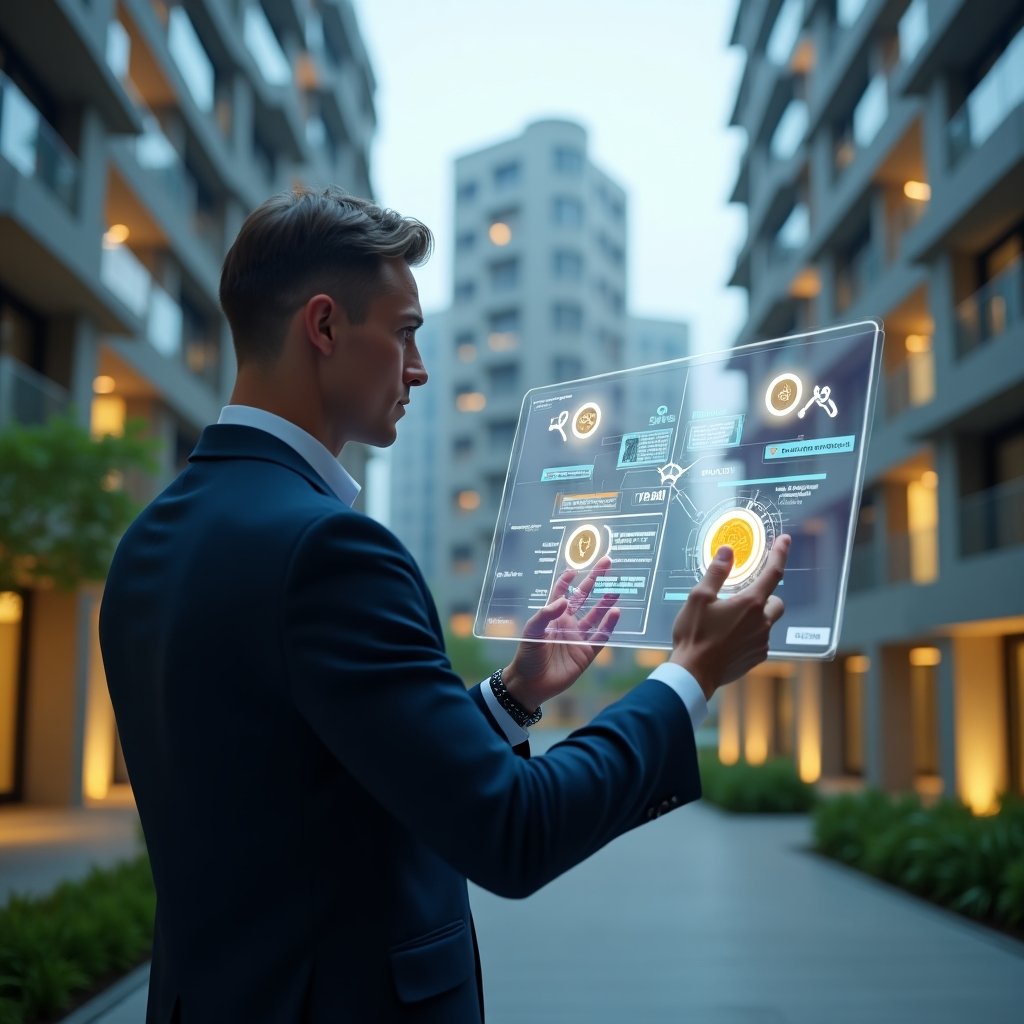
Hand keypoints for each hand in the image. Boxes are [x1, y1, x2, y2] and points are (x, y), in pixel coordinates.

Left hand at [501, 556, 620, 710]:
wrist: (531, 684)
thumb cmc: (527, 656)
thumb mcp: (531, 632)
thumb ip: (546, 615)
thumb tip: (565, 601)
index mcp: (553, 616)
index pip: (562, 592)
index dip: (568, 579)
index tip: (577, 565)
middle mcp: (567, 624)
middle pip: (584, 598)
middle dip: (595, 581)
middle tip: (607, 564)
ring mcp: (578, 638)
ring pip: (596, 615)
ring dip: (606, 602)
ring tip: (617, 588)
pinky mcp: (586, 653)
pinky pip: (601, 637)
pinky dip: (609, 625)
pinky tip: (615, 612)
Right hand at [669, 534, 789, 699]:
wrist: (694, 673)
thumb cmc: (694, 635)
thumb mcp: (699, 598)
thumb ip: (716, 573)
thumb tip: (727, 551)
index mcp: (750, 604)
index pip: (773, 573)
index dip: (780, 554)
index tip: (785, 540)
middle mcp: (762, 623)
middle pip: (776, 602)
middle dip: (766, 596)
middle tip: (744, 597)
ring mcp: (761, 642)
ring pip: (768, 623)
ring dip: (757, 617)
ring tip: (731, 621)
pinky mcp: (757, 658)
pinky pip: (760, 640)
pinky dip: (750, 635)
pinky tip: (730, 639)